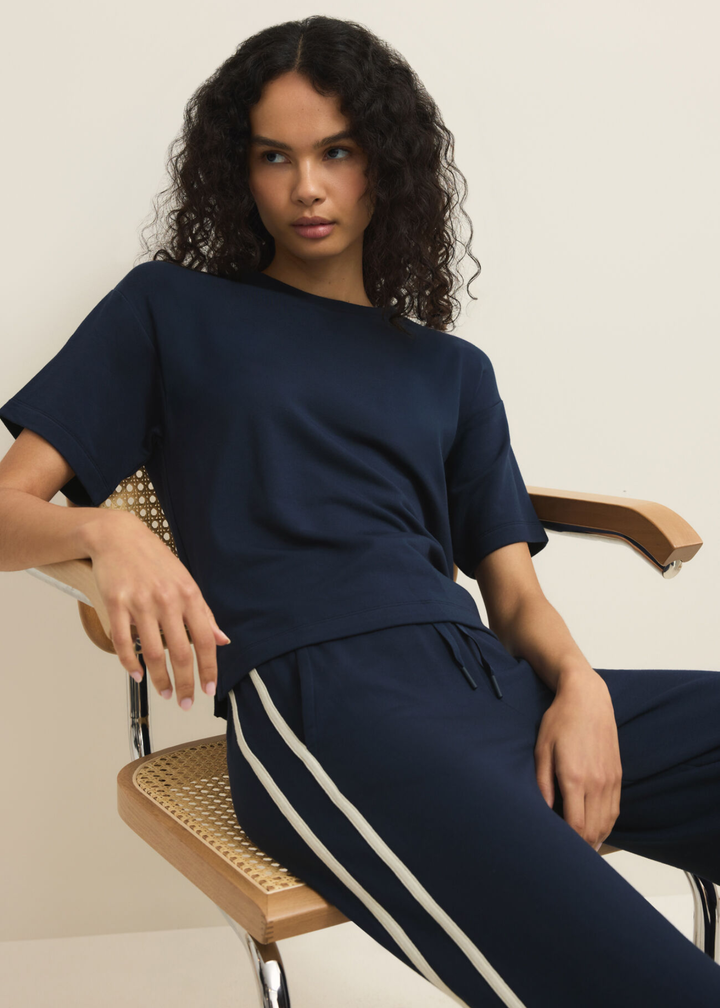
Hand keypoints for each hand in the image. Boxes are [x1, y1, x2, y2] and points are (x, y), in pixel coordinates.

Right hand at [85, 510, 230, 709]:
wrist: (118, 536)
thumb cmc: (154, 560)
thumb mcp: (186, 581)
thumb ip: (204, 613)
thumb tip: (222, 640)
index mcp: (188, 595)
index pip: (205, 639)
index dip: (209, 668)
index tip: (210, 689)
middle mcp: (166, 600)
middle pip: (180, 652)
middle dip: (185, 683)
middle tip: (186, 702)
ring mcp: (140, 602)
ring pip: (152, 652)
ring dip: (159, 679)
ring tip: (164, 693)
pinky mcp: (115, 603)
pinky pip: (122, 642)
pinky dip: (130, 663)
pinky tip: (138, 675)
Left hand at [533, 670, 622, 850]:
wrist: (588, 699)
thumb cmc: (560, 721)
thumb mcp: (542, 748)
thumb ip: (542, 782)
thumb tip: (542, 811)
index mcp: (575, 778)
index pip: (575, 826)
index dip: (568, 844)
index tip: (556, 850)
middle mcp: (596, 782)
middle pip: (593, 830)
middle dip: (581, 848)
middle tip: (566, 857)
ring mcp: (610, 780)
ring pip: (607, 823)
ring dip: (595, 839)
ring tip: (581, 850)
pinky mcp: (617, 775)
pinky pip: (614, 810)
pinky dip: (606, 825)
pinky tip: (595, 830)